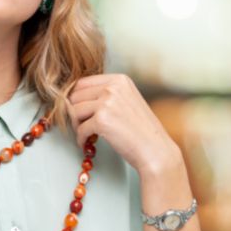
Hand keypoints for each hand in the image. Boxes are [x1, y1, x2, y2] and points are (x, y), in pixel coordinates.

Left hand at [69, 73, 183, 175]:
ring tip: (86, 134)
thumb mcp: (127, 102)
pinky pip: (80, 129)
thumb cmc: (142, 130)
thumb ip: (106, 95)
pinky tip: (88, 144)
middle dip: (74, 113)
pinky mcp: (102, 120)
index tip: (78, 112)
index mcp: (119, 80)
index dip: (76, 99)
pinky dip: (81, 139)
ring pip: (74, 111)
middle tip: (81, 125)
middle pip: (74, 96)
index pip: (82, 83)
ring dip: (77, 126)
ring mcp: (107, 102)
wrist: (156, 151)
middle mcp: (113, 87)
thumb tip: (74, 98)